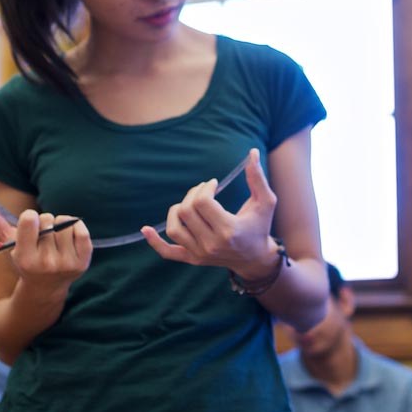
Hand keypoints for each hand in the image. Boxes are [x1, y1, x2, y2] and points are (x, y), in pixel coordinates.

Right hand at [0, 190, 91, 292]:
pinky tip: (68, 237)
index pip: (30, 219)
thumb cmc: (24, 258)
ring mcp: (66, 264)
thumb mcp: (6, 241)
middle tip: (41, 236)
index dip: (30, 217)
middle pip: (47, 219)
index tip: (30, 223)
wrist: (46, 287)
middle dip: (44, 222)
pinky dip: (76, 227)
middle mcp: (45, 263)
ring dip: (60, 224)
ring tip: (54, 237)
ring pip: (65, 222)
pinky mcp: (83, 262)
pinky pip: (82, 230)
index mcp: (24, 258)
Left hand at [141, 148, 276, 276]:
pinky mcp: (192, 259)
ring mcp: (200, 254)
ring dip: (177, 210)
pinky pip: (167, 252)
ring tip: (189, 204)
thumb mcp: (265, 202)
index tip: (212, 183)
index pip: (202, 202)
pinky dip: (154, 241)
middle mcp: (211, 244)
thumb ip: (258, 178)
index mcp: (229, 230)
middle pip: (186, 211)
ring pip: (174, 228)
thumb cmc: (260, 227)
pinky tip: (145, 229)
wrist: (255, 259)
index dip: (204, 187)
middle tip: (203, 190)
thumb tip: (252, 152)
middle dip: (192, 194)